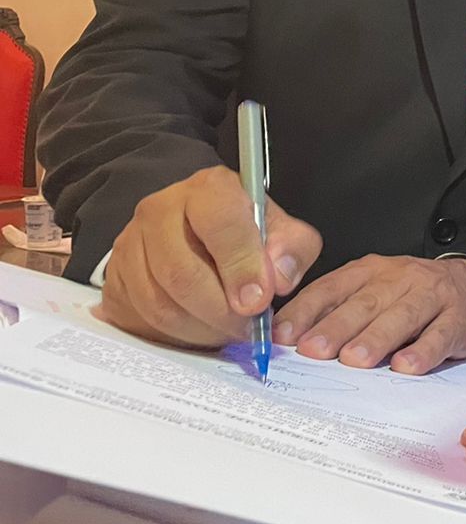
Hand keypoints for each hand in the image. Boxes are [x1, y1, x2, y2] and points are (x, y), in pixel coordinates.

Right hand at [95, 165, 320, 349]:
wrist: (196, 234)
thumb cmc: (243, 232)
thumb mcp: (281, 231)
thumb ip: (291, 249)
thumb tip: (279, 279)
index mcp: (208, 189)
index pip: (220, 222)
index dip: (241, 265)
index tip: (259, 301)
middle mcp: (161, 209)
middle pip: (181, 272)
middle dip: (220, 311)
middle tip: (247, 328)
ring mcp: (130, 243)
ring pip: (159, 302)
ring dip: (200, 328)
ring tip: (228, 331)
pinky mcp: (115, 278)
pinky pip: (141, 318)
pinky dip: (176, 334)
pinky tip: (201, 330)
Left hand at [274, 255, 465, 374]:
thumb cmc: (410, 296)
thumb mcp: (372, 291)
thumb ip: (336, 310)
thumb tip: (288, 340)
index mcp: (371, 271)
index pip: (333, 287)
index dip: (307, 311)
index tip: (283, 336)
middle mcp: (400, 278)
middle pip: (366, 302)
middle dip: (337, 327)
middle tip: (314, 350)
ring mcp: (432, 296)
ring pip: (403, 315)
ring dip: (377, 338)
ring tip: (355, 360)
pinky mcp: (458, 318)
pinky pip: (440, 334)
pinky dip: (423, 351)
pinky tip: (406, 366)